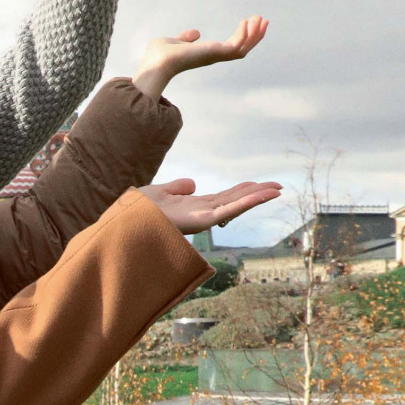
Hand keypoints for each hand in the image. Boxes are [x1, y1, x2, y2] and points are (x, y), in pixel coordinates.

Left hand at [134, 16, 268, 100]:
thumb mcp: (176, 41)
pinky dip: (244, 35)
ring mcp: (215, 56)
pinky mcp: (215, 54)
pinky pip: (236, 46)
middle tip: (263, 20)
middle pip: (242, 49)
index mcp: (207, 53)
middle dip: (255, 36)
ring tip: (260, 18)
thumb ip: (186, 37)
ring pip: (243, 48)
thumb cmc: (160, 56)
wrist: (155, 62)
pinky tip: (247, 22)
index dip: (243, 36)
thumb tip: (195, 33)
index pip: (231, 47)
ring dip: (254, 34)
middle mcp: (213, 57)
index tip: (250, 21)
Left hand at [136, 176, 281, 234]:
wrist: (125, 220)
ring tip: (277, 190)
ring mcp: (202, 218)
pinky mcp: (200, 221)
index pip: (224, 197)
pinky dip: (245, 203)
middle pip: (235, 200)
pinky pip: (227, 211)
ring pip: (235, 206)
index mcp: (194, 206)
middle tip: (278, 186)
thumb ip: (177, 187)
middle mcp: (201, 213)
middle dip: (256, 193)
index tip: (260, 184)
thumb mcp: (160, 192)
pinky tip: (260, 195)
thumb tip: (193, 183)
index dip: (242, 190)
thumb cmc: (137, 211)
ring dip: (257, 197)